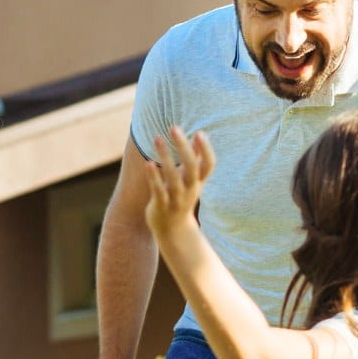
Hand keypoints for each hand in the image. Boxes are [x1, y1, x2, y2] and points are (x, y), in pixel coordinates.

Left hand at [144, 127, 214, 244]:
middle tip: (174, 128)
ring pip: (173, 179)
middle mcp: (190, 190)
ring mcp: (176, 199)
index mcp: (198, 182)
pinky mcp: (162, 206)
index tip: (200, 133)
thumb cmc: (182, 198)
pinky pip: (158, 190)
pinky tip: (148, 163)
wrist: (172, 231)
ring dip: (165, 157)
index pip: (209, 165)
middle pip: (192, 168)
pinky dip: (154, 177)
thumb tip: (203, 134)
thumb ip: (197, 158)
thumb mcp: (192, 179)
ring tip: (157, 138)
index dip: (207, 150)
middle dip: (183, 148)